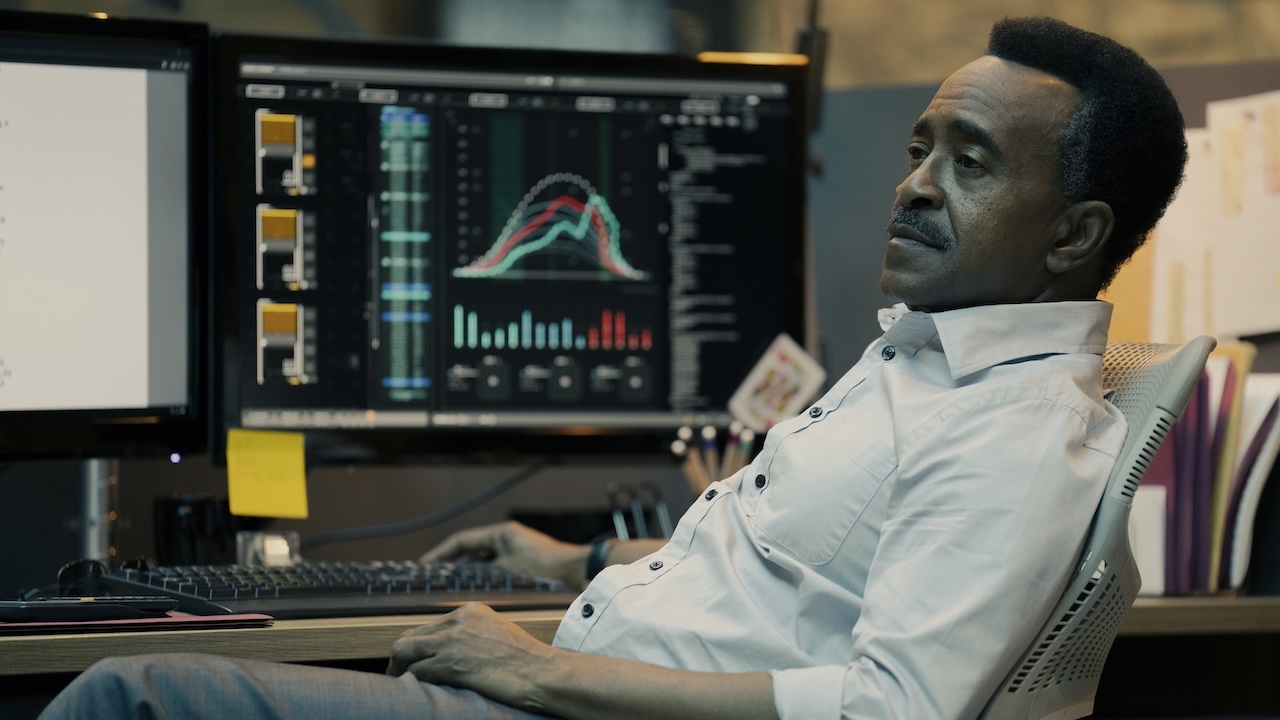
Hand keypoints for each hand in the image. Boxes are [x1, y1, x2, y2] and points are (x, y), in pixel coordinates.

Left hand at [387, 602, 556, 710]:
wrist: (542, 672)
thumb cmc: (527, 661)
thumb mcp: (496, 634)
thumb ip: (473, 635)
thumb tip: (449, 652)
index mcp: (469, 611)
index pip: (428, 627)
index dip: (417, 647)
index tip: (413, 661)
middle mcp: (457, 620)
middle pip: (411, 636)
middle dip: (402, 656)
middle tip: (399, 674)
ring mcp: (452, 641)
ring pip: (404, 651)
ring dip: (397, 669)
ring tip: (399, 683)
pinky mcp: (451, 663)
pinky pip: (416, 672)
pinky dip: (411, 682)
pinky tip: (414, 691)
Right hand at [420, 520, 590, 586]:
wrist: (577, 572)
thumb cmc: (546, 569)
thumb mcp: (509, 572)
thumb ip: (482, 576)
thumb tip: (458, 583)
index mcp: (500, 534)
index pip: (461, 541)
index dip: (440, 554)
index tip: (424, 566)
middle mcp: (505, 538)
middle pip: (470, 550)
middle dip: (450, 564)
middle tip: (431, 578)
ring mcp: (513, 550)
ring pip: (482, 562)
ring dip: (466, 573)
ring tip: (447, 588)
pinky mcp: (521, 564)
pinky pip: (494, 570)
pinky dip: (482, 579)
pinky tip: (473, 594)